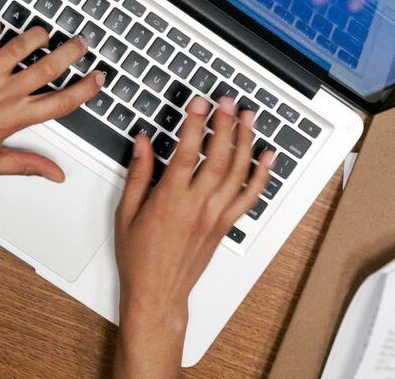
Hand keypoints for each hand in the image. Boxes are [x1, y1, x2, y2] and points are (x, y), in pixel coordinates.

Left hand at [0, 10, 104, 180]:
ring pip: (22, 43)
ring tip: (44, 33)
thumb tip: (53, 173)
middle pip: (49, 65)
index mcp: (13, 118)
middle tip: (82, 43)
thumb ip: (25, 164)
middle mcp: (2, 92)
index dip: (85, 89)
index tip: (97, 79)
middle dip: (72, 51)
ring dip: (37, 34)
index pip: (61, 102)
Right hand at [111, 95, 274, 376]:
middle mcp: (198, 205)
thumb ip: (138, 174)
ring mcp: (216, 215)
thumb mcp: (127, 212)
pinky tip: (268, 157)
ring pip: (238, 172)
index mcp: (170, 199)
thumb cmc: (140, 257)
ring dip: (246, 141)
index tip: (200, 103)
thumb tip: (143, 142)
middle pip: (219, 157)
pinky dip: (262, 175)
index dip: (196, 123)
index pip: (188, 152)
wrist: (158, 293)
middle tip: (227, 101)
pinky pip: (250, 197)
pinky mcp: (226, 225)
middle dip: (225, 124)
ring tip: (248, 117)